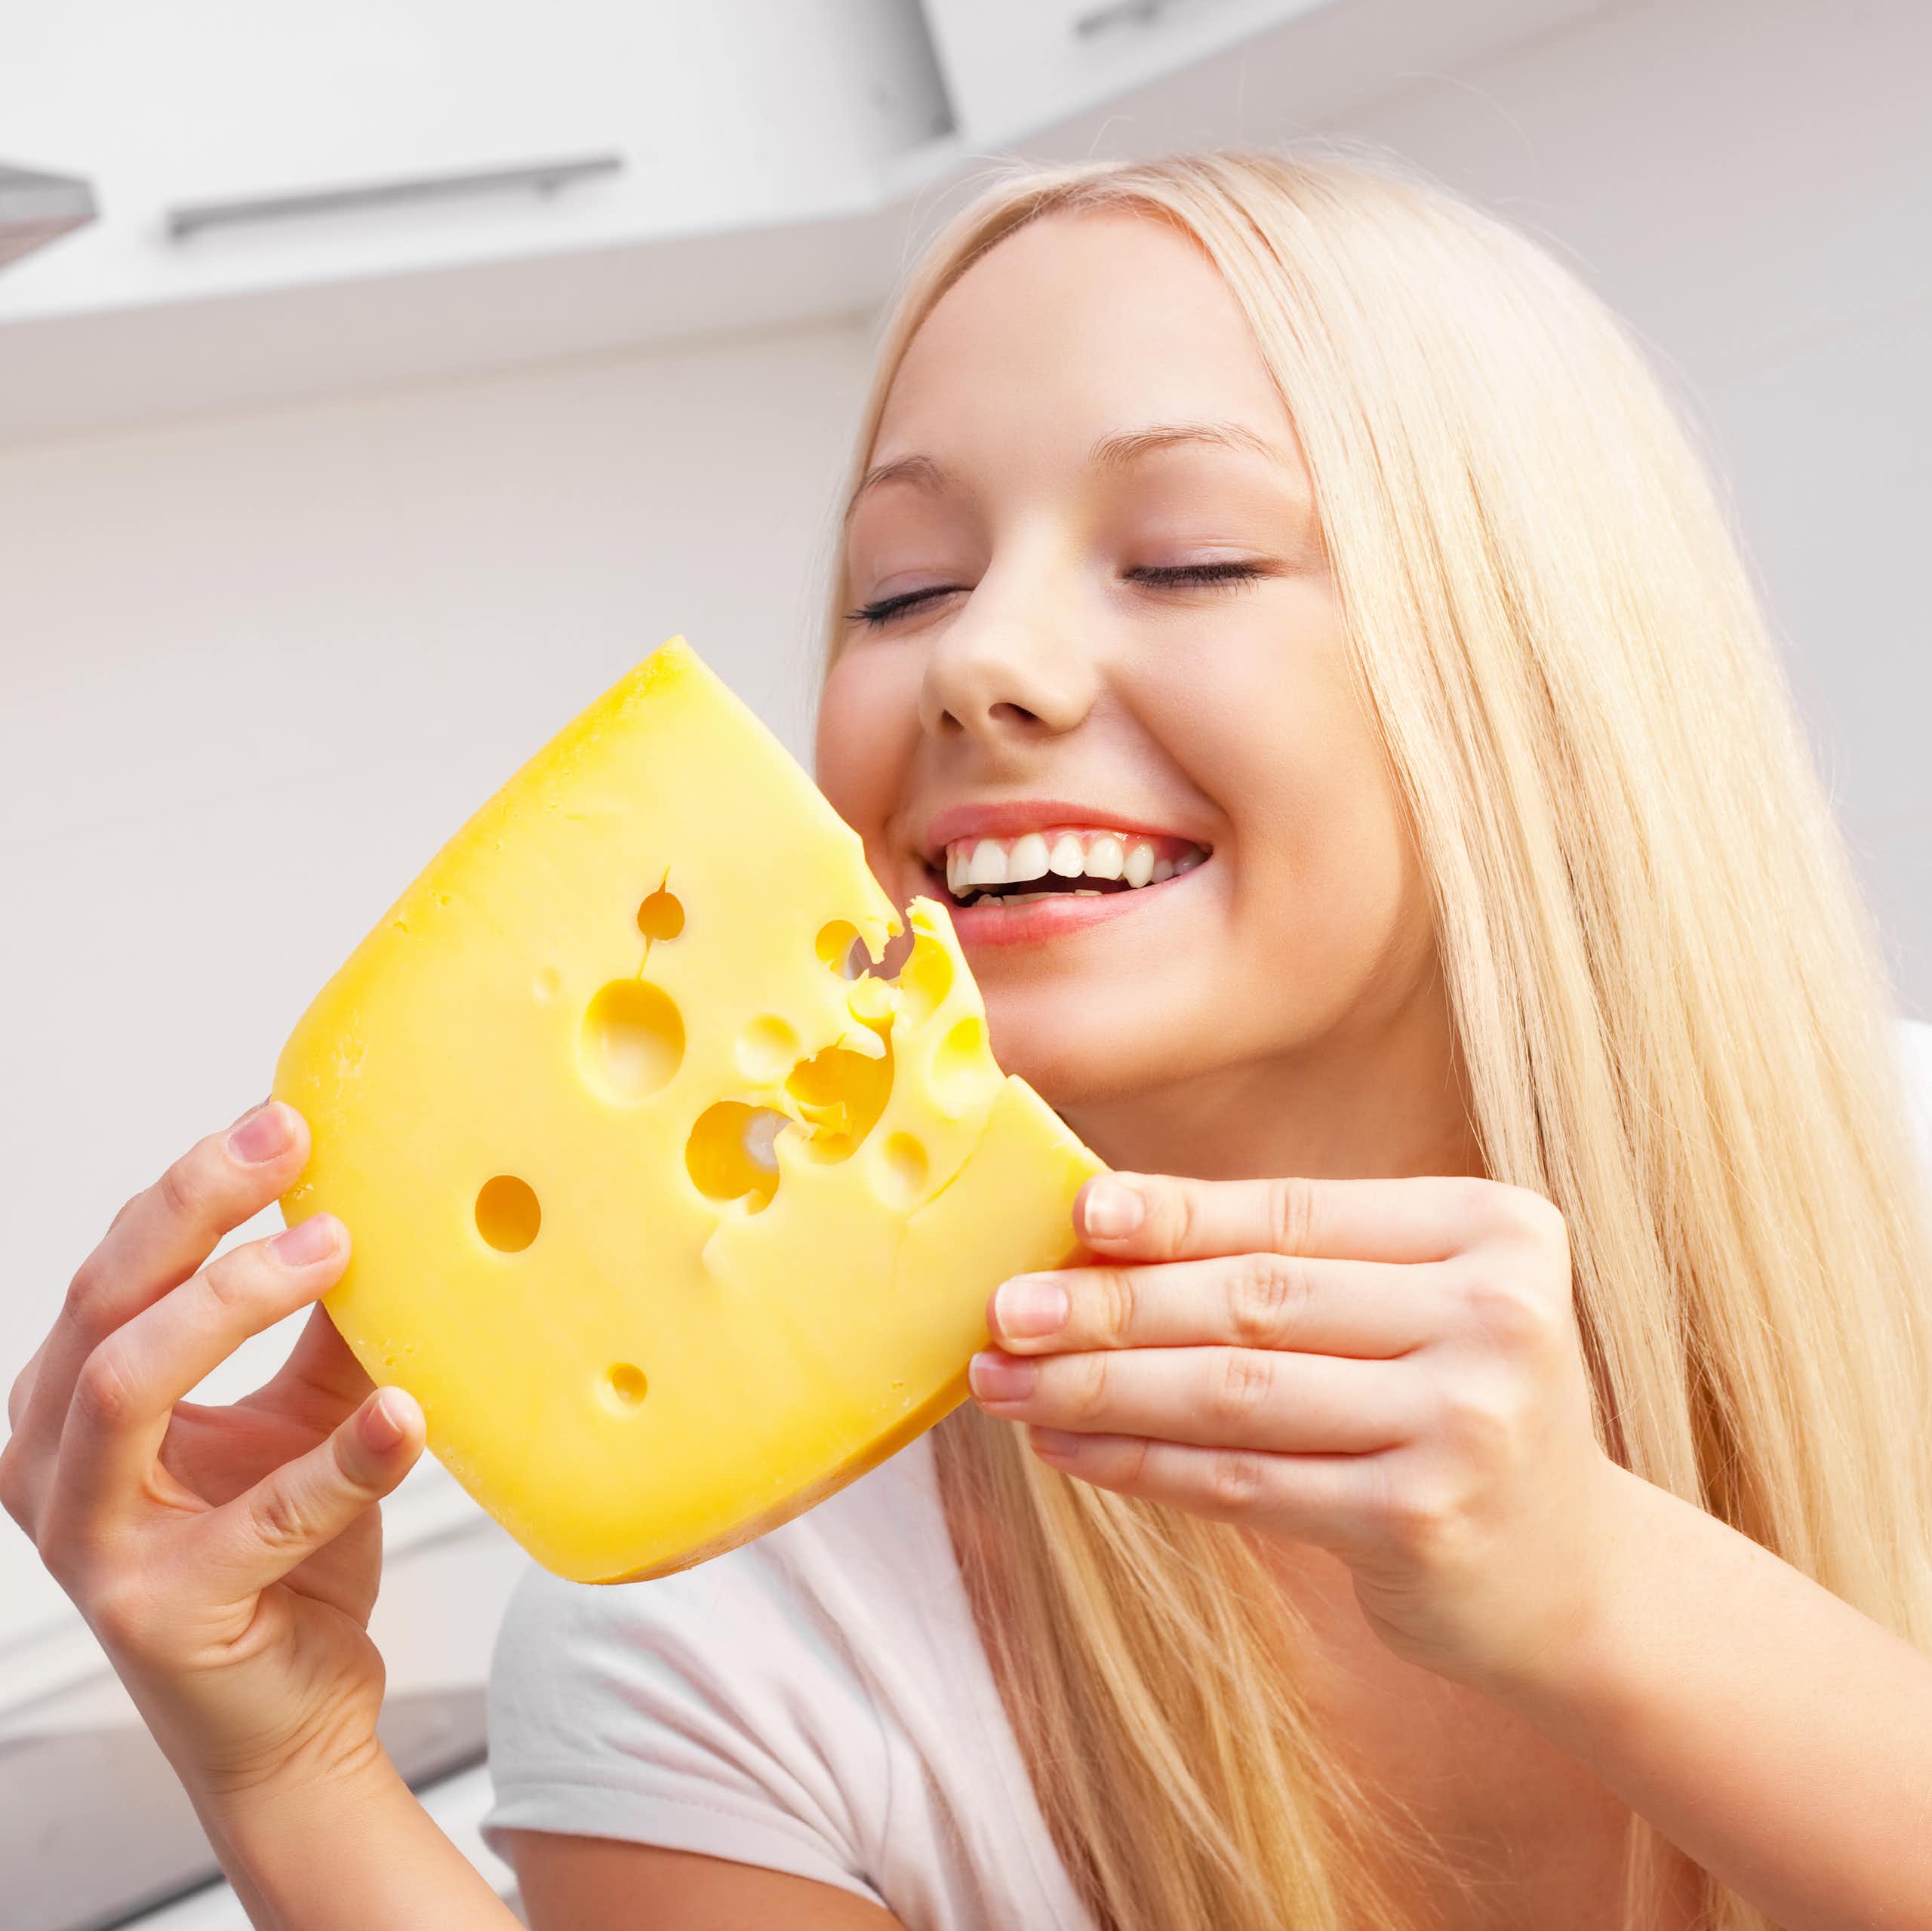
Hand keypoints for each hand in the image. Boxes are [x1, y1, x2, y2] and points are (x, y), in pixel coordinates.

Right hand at [1, 1099, 424, 1798]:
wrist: (294, 1712)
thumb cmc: (284, 1554)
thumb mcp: (304, 1410)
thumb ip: (326, 1323)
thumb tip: (381, 1205)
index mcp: (72, 1402)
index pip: (116, 1265)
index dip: (193, 1186)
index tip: (284, 1122)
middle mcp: (54, 1465)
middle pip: (103, 1303)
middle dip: (195, 1211)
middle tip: (289, 1151)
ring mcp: (94, 1543)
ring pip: (127, 1384)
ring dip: (233, 1301)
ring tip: (337, 1251)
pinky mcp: (161, 1610)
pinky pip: (256, 1518)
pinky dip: (339, 1461)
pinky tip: (405, 1415)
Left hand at [968, 1170, 1626, 1694]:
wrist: (1575, 1579)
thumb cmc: (1459, 1412)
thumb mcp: (1418, 1312)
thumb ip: (1297, 1267)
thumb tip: (1100, 1234)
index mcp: (1494, 1231)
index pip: (1297, 1213)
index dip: (1175, 1213)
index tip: (1073, 1211)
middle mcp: (1494, 1317)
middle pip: (1256, 1299)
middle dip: (1112, 1303)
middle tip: (1005, 1306)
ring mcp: (1466, 1423)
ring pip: (1234, 1393)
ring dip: (1101, 1386)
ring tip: (1006, 1379)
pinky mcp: (1422, 1521)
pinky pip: (1243, 1482)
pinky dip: (1140, 1464)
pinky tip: (1066, 1446)